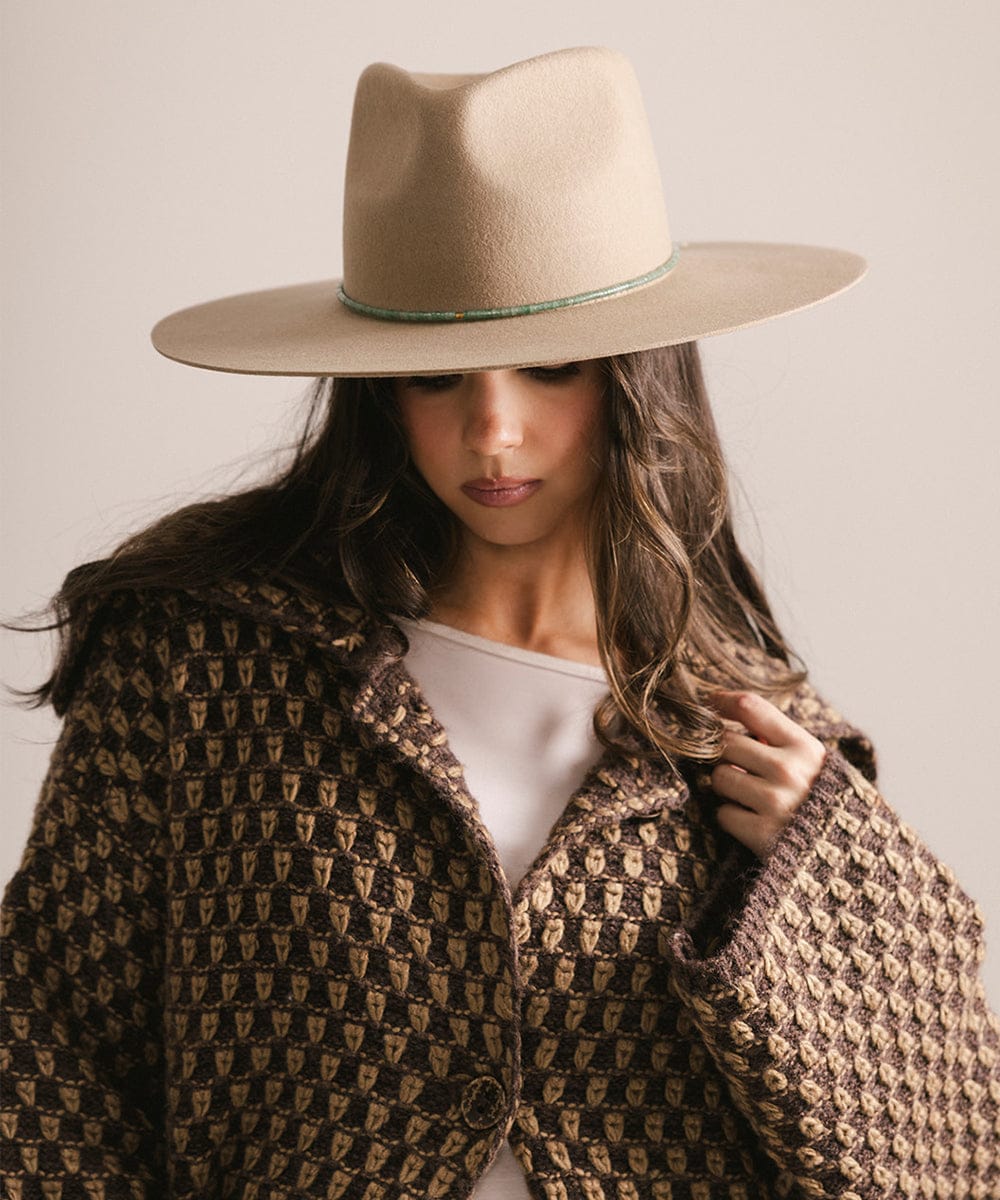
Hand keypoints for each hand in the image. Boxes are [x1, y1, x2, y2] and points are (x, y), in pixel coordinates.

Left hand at [703, 690, 826, 861]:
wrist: (845, 854)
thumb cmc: (820, 800)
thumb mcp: (812, 762)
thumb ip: (778, 738)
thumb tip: (724, 709)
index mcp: (805, 747)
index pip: (751, 707)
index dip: (722, 700)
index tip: (709, 701)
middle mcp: (790, 771)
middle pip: (726, 742)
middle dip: (727, 754)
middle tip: (743, 768)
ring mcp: (775, 803)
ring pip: (719, 777)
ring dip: (727, 787)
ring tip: (752, 797)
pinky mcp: (762, 834)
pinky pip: (722, 813)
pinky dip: (732, 817)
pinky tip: (754, 821)